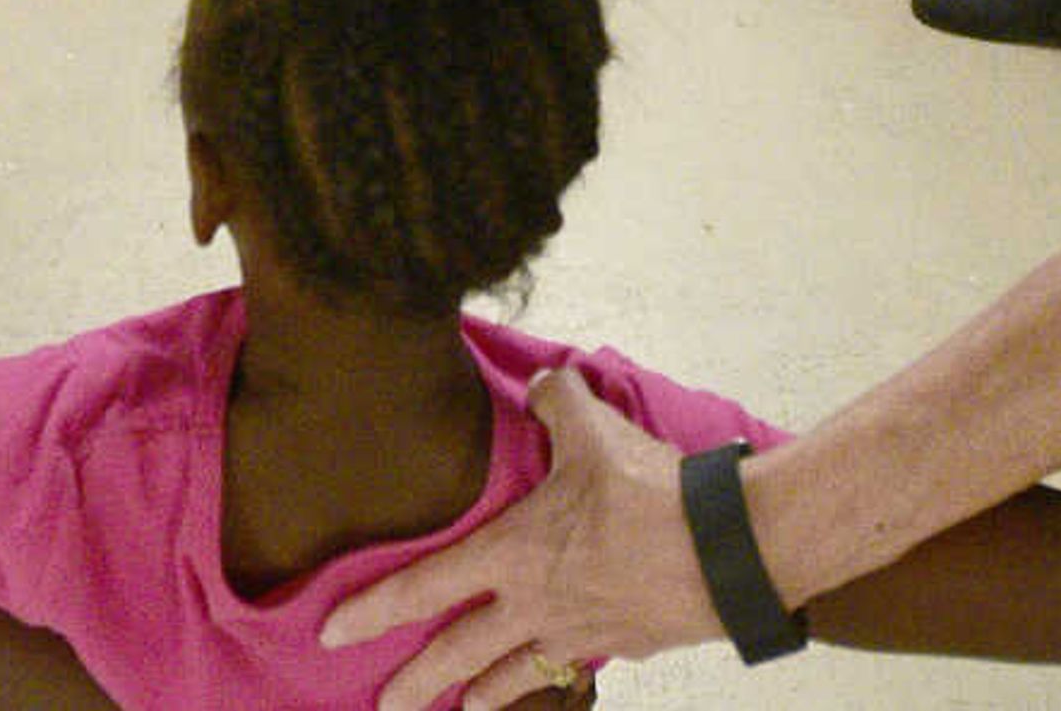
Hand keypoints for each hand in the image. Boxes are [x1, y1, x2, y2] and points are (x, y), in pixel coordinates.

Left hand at [319, 370, 713, 710]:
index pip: (424, 587)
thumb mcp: (595, 430)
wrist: (727, 550)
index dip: (374, 611)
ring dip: (481, 695)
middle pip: (458, 653)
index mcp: (514, 554)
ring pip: (514, 674)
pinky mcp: (621, 643)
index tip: (333, 633)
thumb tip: (542, 382)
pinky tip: (553, 675)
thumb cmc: (653, 494)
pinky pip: (572, 666)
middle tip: (384, 707)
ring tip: (460, 710)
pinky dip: (553, 675)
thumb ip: (557, 401)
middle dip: (416, 683)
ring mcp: (577, 630)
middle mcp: (535, 603)